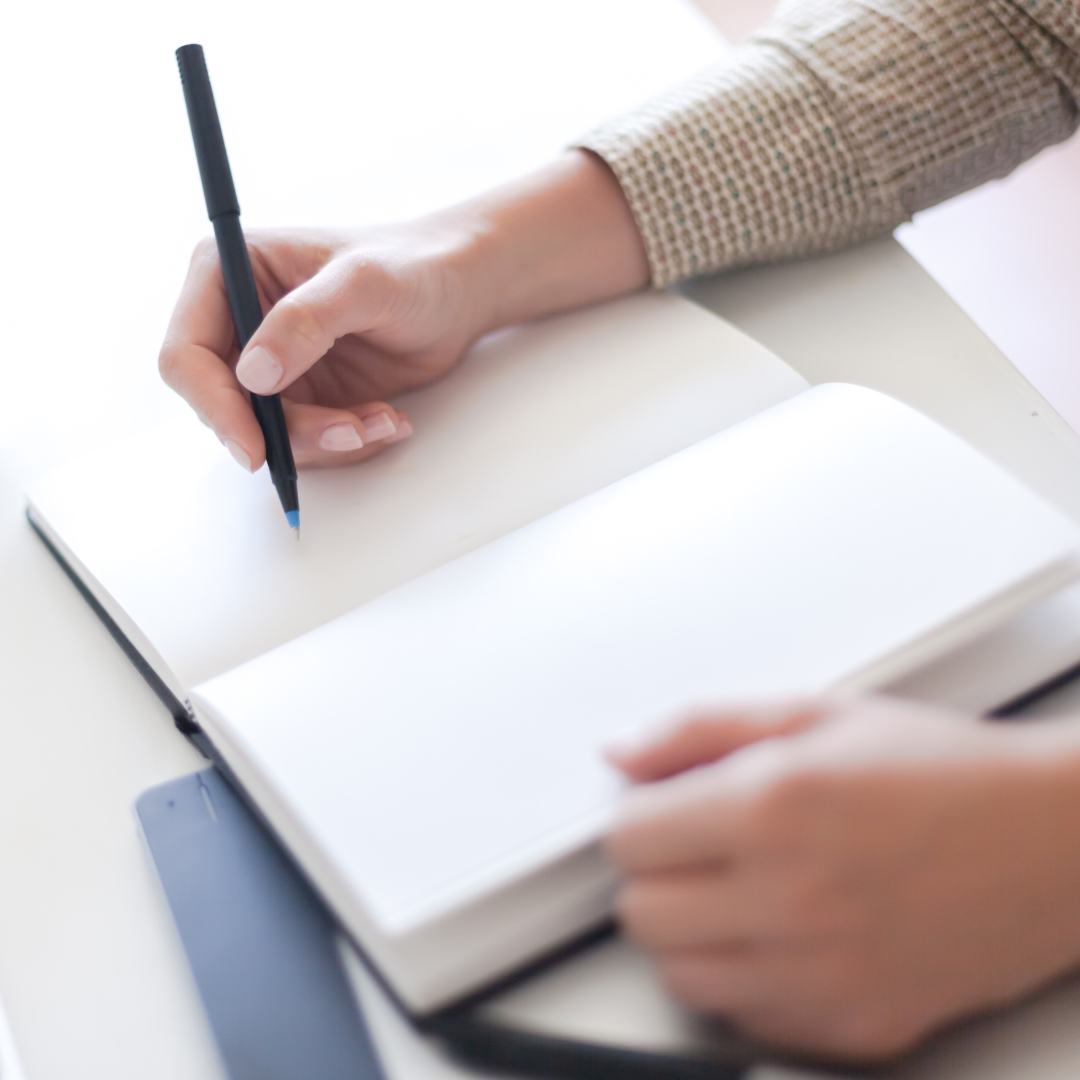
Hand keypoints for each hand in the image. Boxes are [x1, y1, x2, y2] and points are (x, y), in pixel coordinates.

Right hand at [159, 151, 648, 470]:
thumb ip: (306, 321)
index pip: (187, 354)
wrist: (458, 292)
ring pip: (268, 434)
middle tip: (346, 433)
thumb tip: (252, 373)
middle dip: (285, 432)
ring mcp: (270, 364)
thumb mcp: (363, 284)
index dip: (213, 405)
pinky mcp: (303, 396)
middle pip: (225, 405)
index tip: (253, 447)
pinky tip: (387, 419)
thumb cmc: (414, 267)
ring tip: (382, 420)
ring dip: (326, 441)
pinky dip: (347, 442)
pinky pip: (307, 442)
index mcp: (226, 273)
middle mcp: (237, 322)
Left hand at [606, 696, 1079, 1059]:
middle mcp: (792, 897)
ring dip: (692, 934)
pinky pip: (743, 1019)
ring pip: (679, 974)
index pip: (625, 838)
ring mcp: (822, 974)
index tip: (666, 810)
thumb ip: (700, 729)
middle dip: (657, 874)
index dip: (641, 817)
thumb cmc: (941, 772)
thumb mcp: (814, 715)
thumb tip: (622, 755)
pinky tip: (785, 936)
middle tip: (703, 849)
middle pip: (639, 912)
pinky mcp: (852, 1028)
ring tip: (743, 892)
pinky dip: (745, 980)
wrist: (1051, 845)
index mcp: (773, 807)